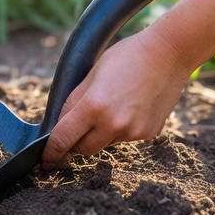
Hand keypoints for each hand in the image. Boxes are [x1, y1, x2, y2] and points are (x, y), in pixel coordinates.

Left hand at [41, 27, 191, 165]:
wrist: (168, 54)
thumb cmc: (126, 56)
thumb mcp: (91, 73)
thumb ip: (74, 101)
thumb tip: (61, 123)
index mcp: (93, 106)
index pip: (64, 139)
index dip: (51, 151)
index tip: (46, 160)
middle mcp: (113, 124)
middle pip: (84, 149)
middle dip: (76, 142)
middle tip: (76, 128)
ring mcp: (133, 132)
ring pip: (105, 143)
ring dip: (100, 134)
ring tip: (112, 105)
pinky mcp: (149, 134)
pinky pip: (125, 138)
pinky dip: (121, 129)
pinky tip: (130, 106)